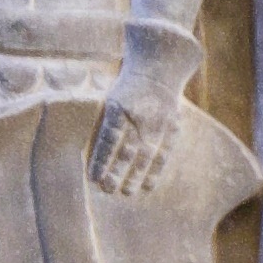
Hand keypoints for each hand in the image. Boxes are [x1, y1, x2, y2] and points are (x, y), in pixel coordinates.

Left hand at [91, 58, 197, 198]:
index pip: (108, 139)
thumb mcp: (109, 97)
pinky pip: (165, 152)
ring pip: (147, 154)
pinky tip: (148, 185)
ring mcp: (159, 122)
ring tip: (127, 193)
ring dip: (136, 176)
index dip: (101, 159)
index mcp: (118, 107)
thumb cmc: (126, 88)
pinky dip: (156, 170)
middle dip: (117, 172)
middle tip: (107, 190)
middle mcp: (140, 116)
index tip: (93, 177)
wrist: (159, 69)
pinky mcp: (173, 127)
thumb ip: (104, 122)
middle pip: (127, 150)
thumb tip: (89, 148)